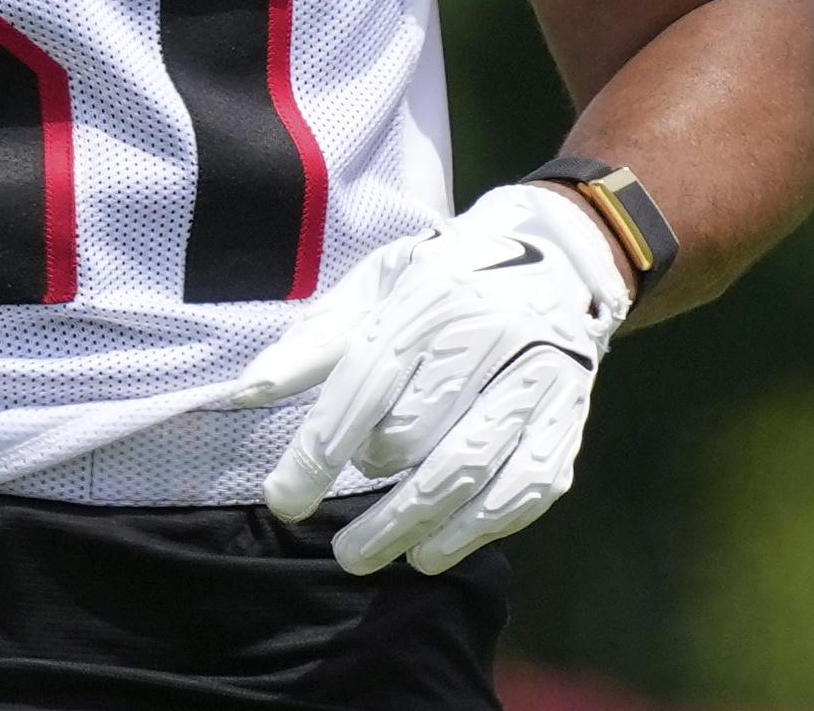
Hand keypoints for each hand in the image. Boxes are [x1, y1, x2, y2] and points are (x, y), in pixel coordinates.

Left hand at [220, 182, 632, 574]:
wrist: (557, 258)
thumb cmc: (444, 277)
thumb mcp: (374, 286)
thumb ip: (313, 341)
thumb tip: (245, 394)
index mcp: (431, 295)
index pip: (364, 383)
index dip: (318, 450)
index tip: (284, 501)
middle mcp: (490, 334)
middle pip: (417, 432)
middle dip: (368, 485)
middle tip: (338, 515)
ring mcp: (538, 377)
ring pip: (469, 470)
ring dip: (411, 527)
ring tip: (364, 555)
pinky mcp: (568, 418)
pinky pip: (525, 489)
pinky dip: (476, 531)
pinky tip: (434, 549)